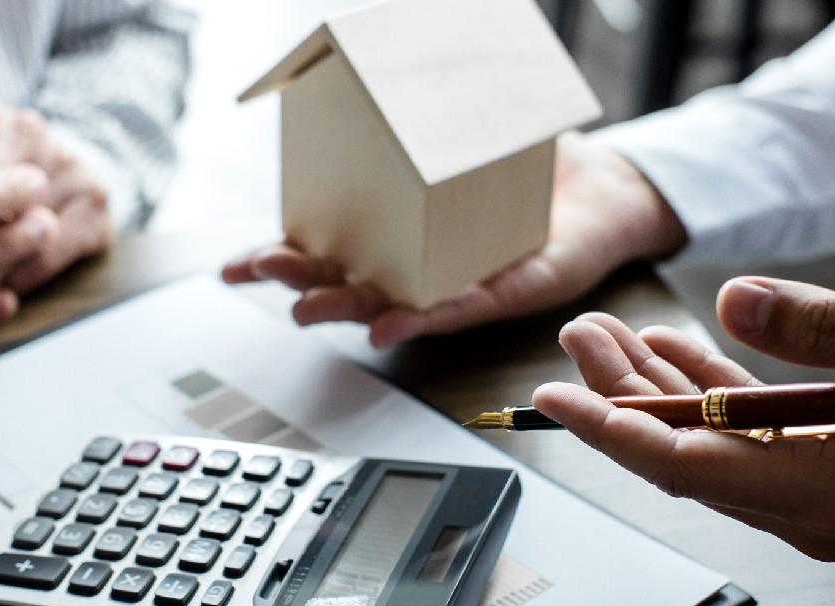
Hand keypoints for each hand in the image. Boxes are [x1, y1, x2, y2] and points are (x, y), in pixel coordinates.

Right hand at [223, 132, 686, 345]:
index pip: (328, 249)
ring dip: (346, 309)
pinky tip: (388, 326)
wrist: (602, 191)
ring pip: (389, 304)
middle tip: (265, 272)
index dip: (280, 258)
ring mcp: (455, 282)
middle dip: (299, 281)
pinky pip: (457, 310)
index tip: (233, 267)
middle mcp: (419, 265)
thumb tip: (387, 50)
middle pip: (346, 281)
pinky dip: (421, 317)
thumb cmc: (526, 163)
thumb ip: (427, 103)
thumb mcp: (467, 123)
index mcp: (398, 230)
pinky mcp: (502, 293)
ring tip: (308, 308)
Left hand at [532, 277, 834, 559]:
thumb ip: (828, 329)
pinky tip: (679, 348)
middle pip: (683, 452)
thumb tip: (733, 299)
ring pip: (710, 444)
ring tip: (610, 332)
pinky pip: (749, 438)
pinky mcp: (829, 475)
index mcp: (825, 492)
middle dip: (618, 393)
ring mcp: (817, 496)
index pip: (682, 464)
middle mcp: (808, 508)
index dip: (609, 428)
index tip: (553, 398)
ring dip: (657, 388)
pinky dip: (710, 392)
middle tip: (578, 334)